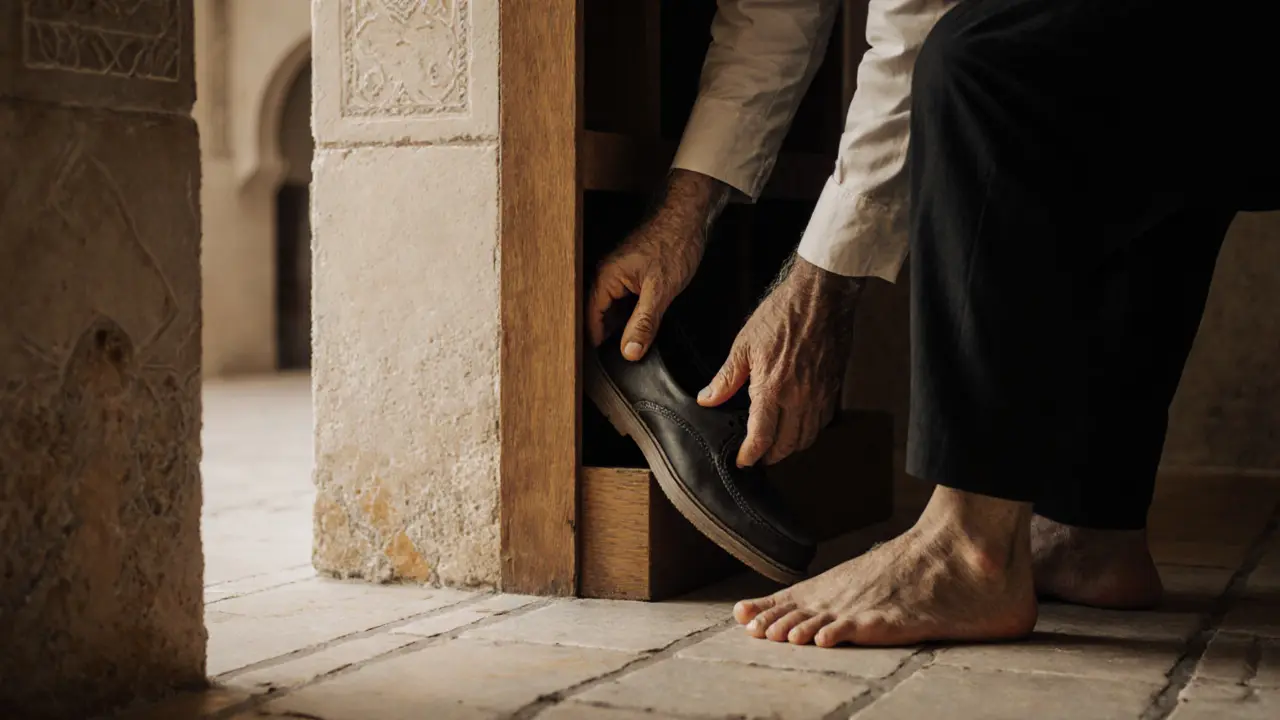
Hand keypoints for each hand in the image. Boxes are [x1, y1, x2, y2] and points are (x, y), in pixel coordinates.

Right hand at [588, 170, 728, 359]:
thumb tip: (630, 352)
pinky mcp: (632, 276)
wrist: (689, 218)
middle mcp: (607, 275)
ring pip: (613, 310)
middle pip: (599, 316)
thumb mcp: (660, 291)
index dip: (595, 344)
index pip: (590, 319)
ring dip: (620, 328)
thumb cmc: (674, 244)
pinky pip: (624, 302)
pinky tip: (641, 328)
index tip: (600, 367)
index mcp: (606, 277)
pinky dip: (631, 316)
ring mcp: (619, 275)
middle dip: (608, 338)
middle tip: (616, 362)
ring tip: (629, 348)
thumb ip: (643, 323)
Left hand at [698, 255, 863, 465]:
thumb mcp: (744, 345)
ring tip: (778, 444)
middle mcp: (799, 398)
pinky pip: (823, 421)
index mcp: (773, 388)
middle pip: (787, 444)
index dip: (750, 455)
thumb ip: (726, 378)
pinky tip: (800, 424)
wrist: (821, 297)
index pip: (761, 437)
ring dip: (792, 446)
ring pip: (808, 436)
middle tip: (759, 456)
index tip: (743, 461)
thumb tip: (707, 398)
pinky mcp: (833, 387)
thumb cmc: (782, 315)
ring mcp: (820, 394)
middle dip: (771, 456)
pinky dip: (810, 430)